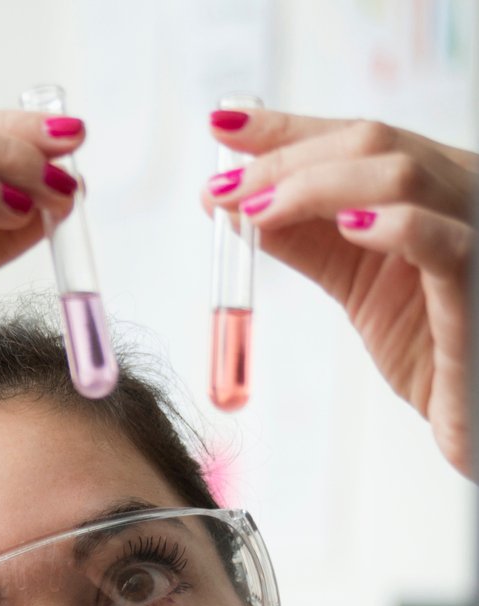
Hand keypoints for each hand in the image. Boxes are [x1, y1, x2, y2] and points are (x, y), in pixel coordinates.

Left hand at [206, 108, 472, 477]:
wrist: (476, 408)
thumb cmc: (427, 341)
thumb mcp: (353, 278)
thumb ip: (303, 239)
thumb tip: (233, 203)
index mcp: (432, 183)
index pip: (357, 135)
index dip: (288, 128)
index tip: (222, 125)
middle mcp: (461, 189)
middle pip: (372, 141)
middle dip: (285, 159)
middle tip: (223, 188)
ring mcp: (477, 230)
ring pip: (402, 174)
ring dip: (315, 185)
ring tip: (258, 210)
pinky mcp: (478, 283)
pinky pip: (446, 242)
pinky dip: (393, 226)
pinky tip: (347, 228)